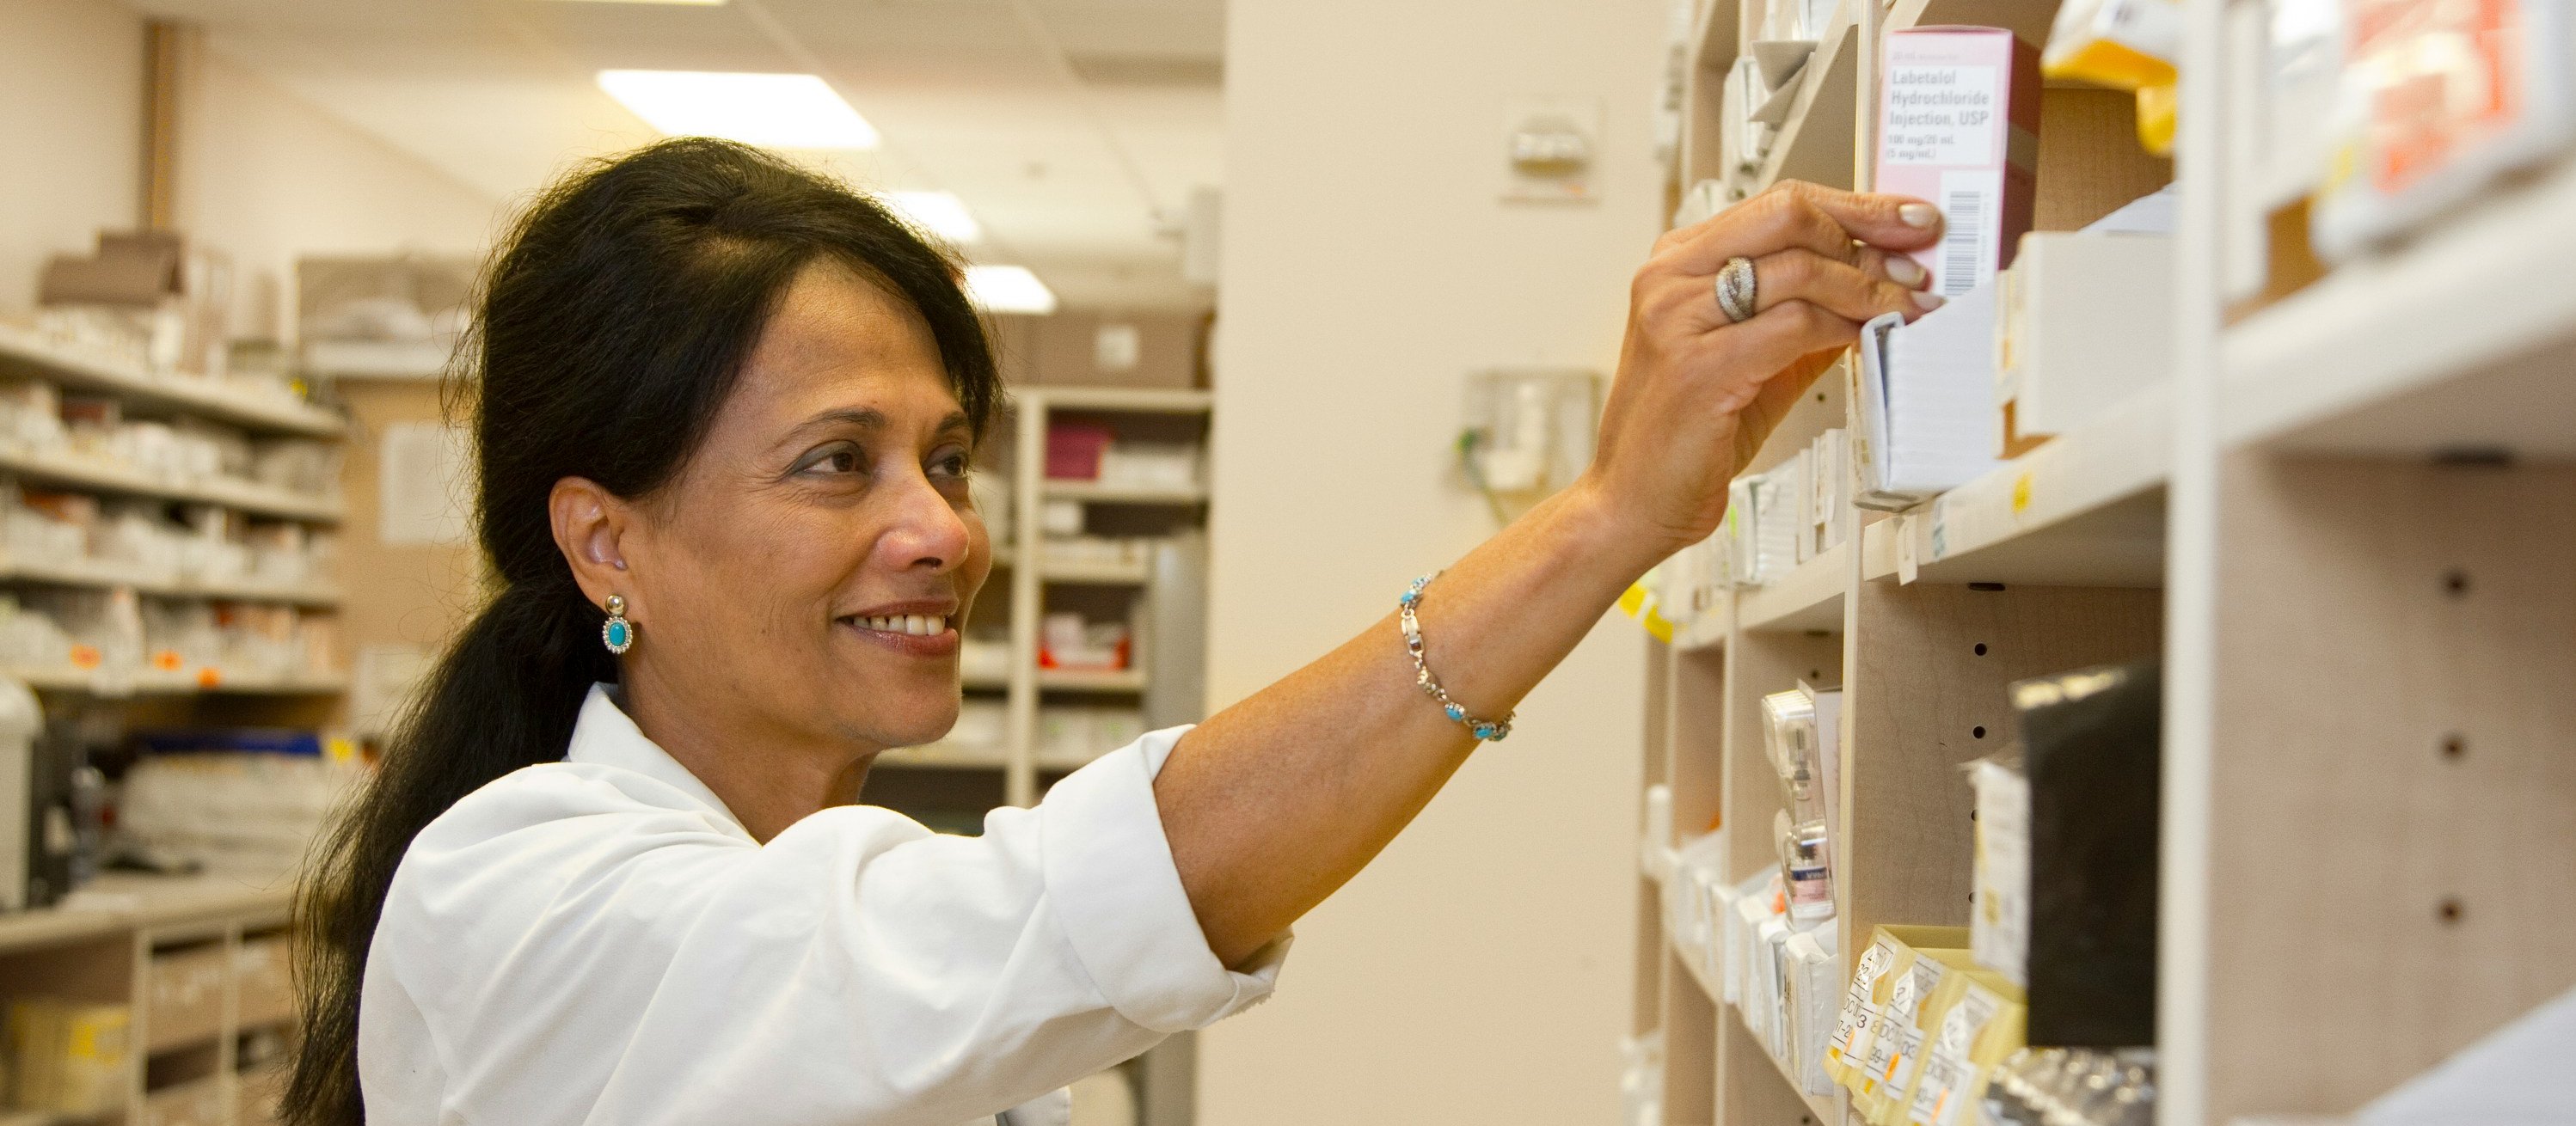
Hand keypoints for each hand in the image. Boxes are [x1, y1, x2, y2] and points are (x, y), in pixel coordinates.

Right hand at [1580, 180, 1945, 556]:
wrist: (1633, 501)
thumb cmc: (1686, 434)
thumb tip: (1878, 283)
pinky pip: (1795, 326)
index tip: (1906, 220)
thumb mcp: (1753, 357)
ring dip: (1870, 288)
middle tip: (1914, 264)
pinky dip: (1845, 329)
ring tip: (1907, 308)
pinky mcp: (1699, 367)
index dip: (1855, 206)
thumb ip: (1802, 315)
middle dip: (1868, 231)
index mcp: (1677, 264)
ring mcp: (1678, 319)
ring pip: (1800, 270)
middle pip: (1788, 215)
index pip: (1778, 204)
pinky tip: (1867, 340)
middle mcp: (1670, 280)